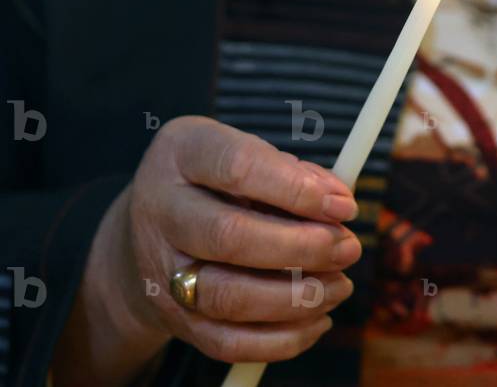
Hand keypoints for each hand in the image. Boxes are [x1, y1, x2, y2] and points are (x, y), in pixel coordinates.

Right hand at [54, 116, 360, 384]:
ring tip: (340, 286)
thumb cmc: (218, 182)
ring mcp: (161, 270)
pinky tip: (318, 319)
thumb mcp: (248, 153)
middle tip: (348, 249)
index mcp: (184, 152)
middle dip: (302, 247)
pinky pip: (227, 343)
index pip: (238, 166)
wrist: (148, 227)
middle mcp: (162, 210)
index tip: (343, 206)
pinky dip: (282, 339)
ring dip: (297, 298)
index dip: (297, 189)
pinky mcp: (175, 318)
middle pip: (229, 236)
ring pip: (228, 297)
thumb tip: (339, 203)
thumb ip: (296, 172)